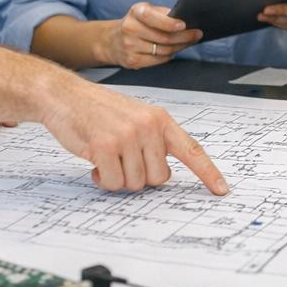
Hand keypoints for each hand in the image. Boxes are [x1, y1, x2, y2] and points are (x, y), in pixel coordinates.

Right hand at [44, 80, 229, 193]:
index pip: (192, 150)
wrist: (65, 96)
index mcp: (161, 120)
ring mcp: (128, 136)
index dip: (208, 173)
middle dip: (139, 176)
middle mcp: (149, 127)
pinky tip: (94, 161)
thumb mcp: (136, 118)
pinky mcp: (106, 147)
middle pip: (159, 178)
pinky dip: (102, 179)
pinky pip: (113, 183)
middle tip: (122, 159)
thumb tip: (161, 177)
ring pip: (135, 183)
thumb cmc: (99, 111)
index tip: (222, 190)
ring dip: (118, 177)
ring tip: (106, 155)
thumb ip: (153, 142)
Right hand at [102, 3, 201, 68]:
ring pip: (163, 50)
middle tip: (197, 34)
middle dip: (184, 37)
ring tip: (189, 42)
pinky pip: (158, 60)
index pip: (152, 17)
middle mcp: (130, 29)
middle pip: (163, 37)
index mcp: (135, 12)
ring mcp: (129, 47)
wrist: (112, 40)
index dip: (168, 23)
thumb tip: (186, 18)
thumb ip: (163, 13)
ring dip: (180, 47)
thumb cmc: (136, 23)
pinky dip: (169, 56)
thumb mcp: (146, 10)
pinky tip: (174, 50)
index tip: (183, 25)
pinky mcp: (132, 61)